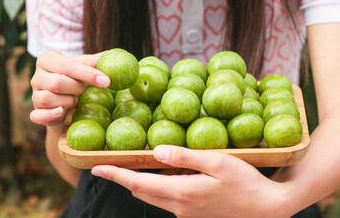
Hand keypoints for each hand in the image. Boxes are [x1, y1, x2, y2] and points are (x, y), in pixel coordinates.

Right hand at [30, 51, 109, 125]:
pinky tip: (61, 112)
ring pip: (49, 99)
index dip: (88, 74)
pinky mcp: (35, 112)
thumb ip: (95, 61)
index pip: (67, 65)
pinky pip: (37, 116)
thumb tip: (113, 54)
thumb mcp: (83, 67)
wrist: (63, 100)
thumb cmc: (74, 78)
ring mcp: (35, 95)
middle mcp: (37, 76)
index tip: (107, 81)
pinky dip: (50, 115)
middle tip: (84, 89)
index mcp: (48, 60)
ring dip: (68, 101)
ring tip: (74, 99)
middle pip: (57, 82)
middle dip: (77, 88)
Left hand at [92, 145, 290, 217]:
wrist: (266, 208)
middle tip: (109, 164)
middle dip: (123, 178)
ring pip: (154, 195)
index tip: (96, 168)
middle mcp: (179, 206)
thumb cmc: (245, 182)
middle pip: (141, 192)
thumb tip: (156, 152)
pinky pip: (169, 197)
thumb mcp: (217, 163)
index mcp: (182, 192)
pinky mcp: (193, 213)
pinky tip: (172, 171)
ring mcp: (186, 212)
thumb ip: (185, 157)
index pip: (139, 184)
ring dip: (142, 181)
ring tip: (139, 163)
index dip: (116, 176)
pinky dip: (161, 184)